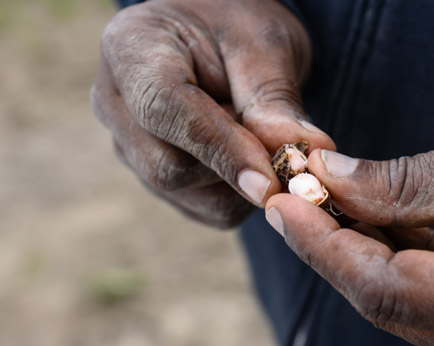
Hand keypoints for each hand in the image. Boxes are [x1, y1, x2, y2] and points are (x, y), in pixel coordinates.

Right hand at [90, 0, 333, 227]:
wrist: (220, 41)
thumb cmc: (238, 31)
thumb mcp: (265, 45)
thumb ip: (274, 101)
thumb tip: (299, 162)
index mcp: (130, 49)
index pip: (162, 109)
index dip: (219, 148)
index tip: (269, 178)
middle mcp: (115, 104)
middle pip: (166, 166)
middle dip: (233, 166)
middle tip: (281, 146)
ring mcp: (129, 146)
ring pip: (186, 194)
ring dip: (239, 183)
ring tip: (260, 138)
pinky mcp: (154, 178)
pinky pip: (202, 208)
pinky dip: (239, 195)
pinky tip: (249, 158)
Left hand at [265, 110, 433, 345]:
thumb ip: (402, 183)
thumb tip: (327, 181)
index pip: (386, 292)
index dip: (324, 248)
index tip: (282, 206)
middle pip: (385, 302)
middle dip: (330, 248)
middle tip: (289, 200)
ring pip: (399, 300)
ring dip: (355, 250)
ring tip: (317, 203)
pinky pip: (424, 293)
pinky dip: (388, 256)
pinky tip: (362, 219)